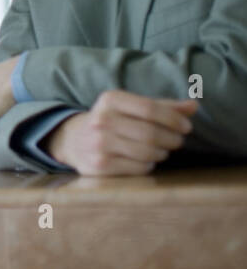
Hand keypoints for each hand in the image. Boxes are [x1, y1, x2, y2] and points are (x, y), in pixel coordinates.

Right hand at [45, 91, 197, 175]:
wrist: (74, 141)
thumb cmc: (113, 122)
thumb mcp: (131, 108)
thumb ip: (162, 106)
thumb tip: (194, 106)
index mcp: (110, 100)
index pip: (150, 108)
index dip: (173, 119)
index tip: (186, 127)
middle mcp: (101, 120)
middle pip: (150, 132)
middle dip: (172, 139)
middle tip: (177, 141)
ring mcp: (99, 144)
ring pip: (147, 152)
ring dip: (162, 153)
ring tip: (162, 150)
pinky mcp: (100, 165)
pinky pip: (139, 168)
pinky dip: (149, 165)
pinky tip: (144, 159)